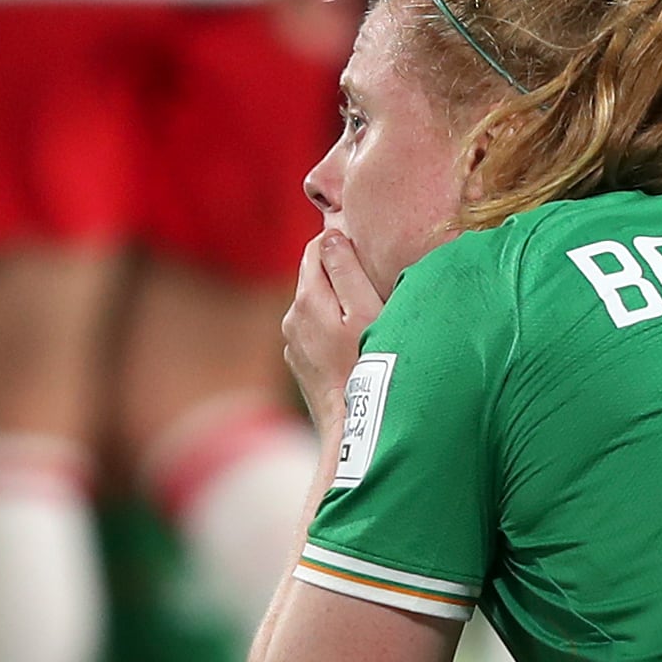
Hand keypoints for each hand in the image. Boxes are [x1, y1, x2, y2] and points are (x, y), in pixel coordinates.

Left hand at [283, 223, 391, 416]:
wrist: (351, 424)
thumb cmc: (367, 365)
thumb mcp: (366, 311)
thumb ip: (347, 269)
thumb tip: (331, 236)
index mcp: (307, 297)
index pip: (318, 246)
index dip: (342, 244)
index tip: (366, 254)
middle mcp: (292, 316)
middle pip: (314, 275)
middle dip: (337, 273)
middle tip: (370, 284)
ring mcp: (293, 341)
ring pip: (313, 304)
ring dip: (334, 303)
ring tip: (363, 318)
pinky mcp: (299, 362)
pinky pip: (313, 331)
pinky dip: (329, 328)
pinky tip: (349, 344)